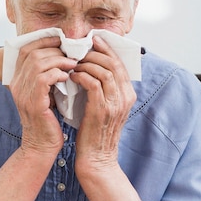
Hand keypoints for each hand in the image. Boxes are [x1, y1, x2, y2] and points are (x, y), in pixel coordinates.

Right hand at [8, 36, 77, 155]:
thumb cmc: (48, 121)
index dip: (43, 41)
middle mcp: (16, 85)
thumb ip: (48, 77)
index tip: (62, 40)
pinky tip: (68, 77)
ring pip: (38, 62)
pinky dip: (57, 73)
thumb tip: (64, 57)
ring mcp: (22, 93)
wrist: (42, 146)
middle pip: (32, 53)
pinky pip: (43, 78)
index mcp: (18, 80)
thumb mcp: (46, 94)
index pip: (25, 50)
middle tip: (72, 54)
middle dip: (54, 50)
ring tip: (74, 64)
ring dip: (59, 60)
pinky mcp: (32, 102)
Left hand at [70, 35, 136, 172]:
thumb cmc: (95, 134)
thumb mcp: (104, 109)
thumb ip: (104, 91)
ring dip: (87, 63)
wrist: (96, 159)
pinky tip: (72, 76)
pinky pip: (93, 83)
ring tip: (74, 63)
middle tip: (80, 48)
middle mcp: (125, 98)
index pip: (120, 64)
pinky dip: (82, 76)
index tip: (93, 41)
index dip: (106, 50)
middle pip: (114, 63)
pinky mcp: (102, 109)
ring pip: (104, 70)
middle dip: (96, 52)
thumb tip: (91, 70)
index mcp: (128, 96)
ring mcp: (115, 104)